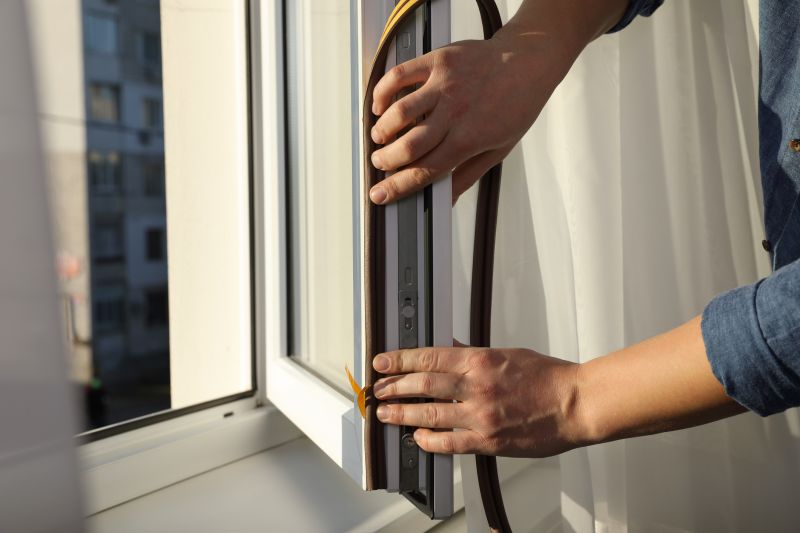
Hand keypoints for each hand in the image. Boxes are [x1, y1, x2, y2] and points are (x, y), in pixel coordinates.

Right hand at [369, 21, 575, 204]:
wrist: (529, 61)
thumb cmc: (516, 106)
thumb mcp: (498, 149)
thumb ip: (468, 175)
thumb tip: (447, 202)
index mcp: (469, 139)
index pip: (425, 170)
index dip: (397, 187)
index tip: (379, 195)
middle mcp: (455, 112)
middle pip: (408, 145)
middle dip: (385, 161)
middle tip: (380, 163)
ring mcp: (444, 84)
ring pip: (399, 112)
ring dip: (383, 130)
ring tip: (380, 137)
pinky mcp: (438, 60)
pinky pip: (399, 75)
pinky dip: (382, 91)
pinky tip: (380, 104)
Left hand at [372, 345, 583, 456]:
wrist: (575, 403)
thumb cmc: (547, 377)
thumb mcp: (507, 353)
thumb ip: (474, 353)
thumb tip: (448, 347)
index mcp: (480, 360)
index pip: (428, 357)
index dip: (399, 360)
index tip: (382, 362)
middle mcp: (476, 386)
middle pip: (422, 385)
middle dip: (394, 387)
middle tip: (379, 390)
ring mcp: (481, 415)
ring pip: (429, 415)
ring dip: (403, 414)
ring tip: (386, 414)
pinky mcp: (489, 441)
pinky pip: (450, 443)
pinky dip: (429, 441)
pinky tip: (417, 438)